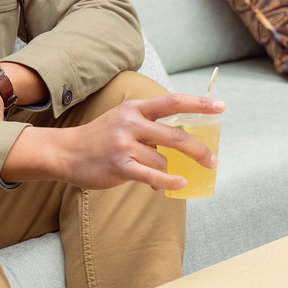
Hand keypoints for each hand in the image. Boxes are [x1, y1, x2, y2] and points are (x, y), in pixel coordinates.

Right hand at [0, 92, 223, 191]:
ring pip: (163, 161)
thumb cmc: (99, 138)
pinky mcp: (120, 166)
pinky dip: (168, 182)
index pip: (172, 102)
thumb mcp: (122, 120)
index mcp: (134, 108)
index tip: (221, 107)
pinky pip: (153, 176)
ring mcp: (125, 145)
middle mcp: (131, 123)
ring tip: (154, 174)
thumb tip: (180, 142)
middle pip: (176, 136)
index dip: (199, 104)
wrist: (66, 152)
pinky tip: (178, 184)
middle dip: (199, 151)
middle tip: (212, 162)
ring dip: (166, 171)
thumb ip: (149, 126)